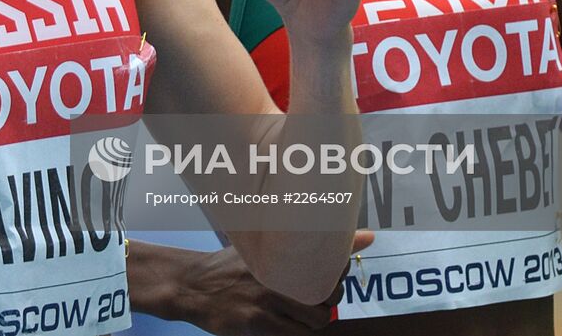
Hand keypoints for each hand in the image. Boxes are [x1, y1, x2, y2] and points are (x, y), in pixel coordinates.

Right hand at [179, 231, 374, 333]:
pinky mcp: (256, 323)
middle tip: (315, 299)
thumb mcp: (266, 247)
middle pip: (328, 297)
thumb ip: (315, 244)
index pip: (330, 266)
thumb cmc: (231, 266)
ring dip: (314, 321)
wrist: (192, 285)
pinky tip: (286, 325)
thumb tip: (369, 235)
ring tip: (301, 314)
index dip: (337, 276)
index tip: (329, 276)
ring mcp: (266, 300)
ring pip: (315, 320)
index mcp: (280, 253)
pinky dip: (296, 333)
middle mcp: (276, 274)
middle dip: (329, 302)